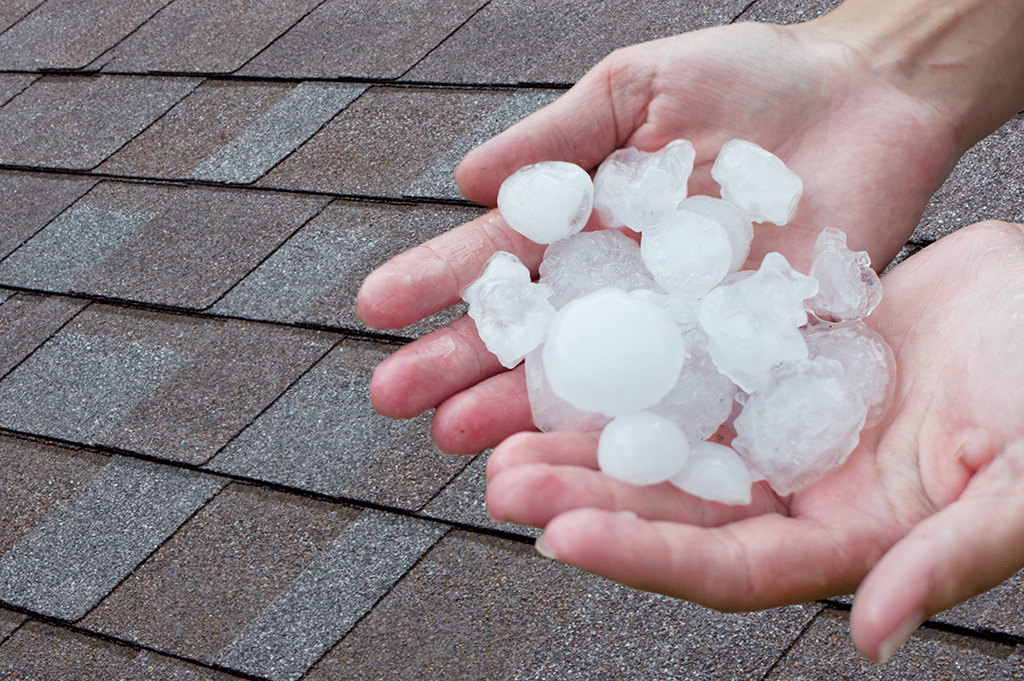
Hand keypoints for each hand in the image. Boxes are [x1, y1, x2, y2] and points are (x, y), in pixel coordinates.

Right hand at [358, 20, 960, 453]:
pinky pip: (692, 399)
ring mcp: (681, 326)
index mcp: (589, 224)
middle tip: (398, 402)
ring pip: (594, 381)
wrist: (866, 96)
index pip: (502, 261)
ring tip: (467, 443)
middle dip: (464, 367)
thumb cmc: (749, 81)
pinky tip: (590, 459)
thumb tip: (466, 180)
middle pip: (535, 335)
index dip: (439, 283)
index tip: (377, 310)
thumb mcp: (636, 88)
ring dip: (529, 414)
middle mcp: (623, 286)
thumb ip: (557, 136)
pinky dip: (641, 433)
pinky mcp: (747, 353)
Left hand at [486, 220, 1023, 662]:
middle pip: (676, 507)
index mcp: (851, 537)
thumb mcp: (1021, 482)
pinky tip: (579, 355)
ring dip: (591, 438)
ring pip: (669, 441)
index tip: (562, 536)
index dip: (646, 556)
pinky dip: (634, 368)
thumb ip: (947, 559)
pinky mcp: (774, 362)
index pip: (729, 566)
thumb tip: (871, 637)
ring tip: (508, 428)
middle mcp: (801, 490)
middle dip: (587, 498)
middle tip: (503, 477)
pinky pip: (690, 367)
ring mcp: (782, 426)